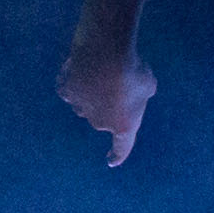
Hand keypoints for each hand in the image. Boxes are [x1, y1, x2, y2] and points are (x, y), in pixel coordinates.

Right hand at [60, 25, 157, 164]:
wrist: (106, 51)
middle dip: (109, 102)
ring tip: (100, 68)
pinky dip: (75, 81)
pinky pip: (70, 90)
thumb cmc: (133, 68)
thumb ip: (140, 95)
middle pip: (103, 117)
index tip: (112, 161)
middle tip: (117, 78)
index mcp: (124, 125)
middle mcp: (99, 122)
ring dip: (92, 92)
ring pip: (85, 104)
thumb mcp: (147, 84)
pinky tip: (81, 67)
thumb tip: (132, 93)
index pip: (122, 147)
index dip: (118, 155)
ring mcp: (80, 108)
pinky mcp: (66, 92)